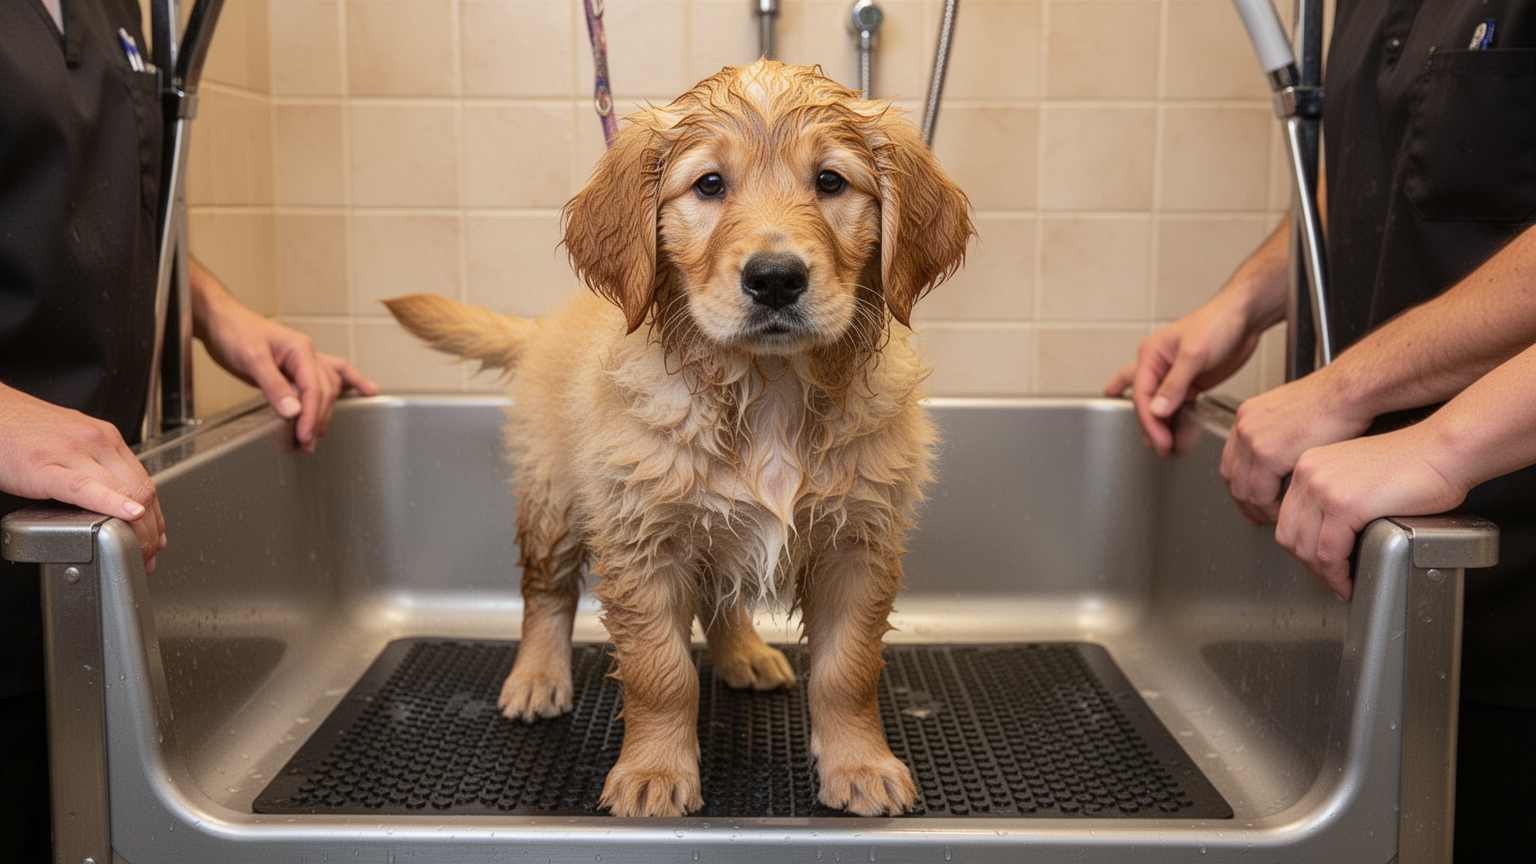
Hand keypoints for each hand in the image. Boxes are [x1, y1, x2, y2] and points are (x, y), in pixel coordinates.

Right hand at [0, 385, 165, 570]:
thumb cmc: (23, 431)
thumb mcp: (73, 444)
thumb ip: (97, 468)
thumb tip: (118, 502)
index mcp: (106, 438)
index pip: (146, 482)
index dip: (156, 517)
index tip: (155, 539)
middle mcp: (97, 441)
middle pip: (141, 491)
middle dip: (150, 530)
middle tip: (148, 555)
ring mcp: (72, 452)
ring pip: (123, 492)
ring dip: (136, 530)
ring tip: (137, 554)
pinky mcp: (45, 466)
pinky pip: (85, 488)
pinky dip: (111, 504)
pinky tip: (127, 516)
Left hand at [190, 261, 376, 451]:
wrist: (220, 321)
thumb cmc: (234, 331)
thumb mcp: (252, 358)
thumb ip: (274, 386)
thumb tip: (293, 411)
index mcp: (301, 349)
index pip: (315, 388)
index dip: (311, 415)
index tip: (304, 435)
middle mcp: (308, 354)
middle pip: (324, 392)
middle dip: (317, 420)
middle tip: (307, 442)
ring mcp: (305, 360)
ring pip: (329, 388)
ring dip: (326, 413)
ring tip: (318, 436)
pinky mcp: (297, 368)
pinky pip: (328, 377)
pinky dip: (348, 384)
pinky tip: (365, 391)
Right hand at [1105, 295, 1262, 456]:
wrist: (1245, 317)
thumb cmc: (1218, 322)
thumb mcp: (1193, 354)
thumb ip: (1174, 384)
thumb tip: (1157, 410)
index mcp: (1150, 354)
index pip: (1141, 395)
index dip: (1149, 421)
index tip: (1159, 440)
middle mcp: (1158, 365)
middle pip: (1144, 402)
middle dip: (1150, 427)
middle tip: (1159, 448)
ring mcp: (1174, 375)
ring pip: (1158, 405)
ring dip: (1160, 425)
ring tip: (1164, 446)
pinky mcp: (1191, 382)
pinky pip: (1177, 405)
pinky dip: (1176, 419)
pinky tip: (1176, 431)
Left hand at [1220, 370, 1373, 525]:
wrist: (1348, 391)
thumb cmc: (1332, 402)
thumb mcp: (1292, 415)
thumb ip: (1278, 435)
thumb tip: (1278, 458)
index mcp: (1248, 416)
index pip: (1232, 460)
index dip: (1240, 484)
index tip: (1249, 500)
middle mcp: (1244, 426)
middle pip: (1232, 476)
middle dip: (1244, 501)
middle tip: (1257, 516)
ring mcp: (1252, 439)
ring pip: (1243, 488)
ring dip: (1257, 508)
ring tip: (1275, 518)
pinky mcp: (1267, 453)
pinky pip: (1259, 492)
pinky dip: (1269, 507)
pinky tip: (1284, 512)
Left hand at [1276, 430, 1466, 600]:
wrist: (1443, 450)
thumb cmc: (1415, 463)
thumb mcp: (1357, 474)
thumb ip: (1336, 495)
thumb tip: (1327, 531)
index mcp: (1309, 464)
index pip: (1287, 518)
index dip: (1302, 549)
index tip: (1319, 563)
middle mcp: (1309, 472)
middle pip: (1290, 536)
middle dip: (1310, 565)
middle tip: (1333, 579)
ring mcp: (1323, 487)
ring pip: (1307, 549)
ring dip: (1324, 575)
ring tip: (1343, 584)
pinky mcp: (1344, 504)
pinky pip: (1330, 553)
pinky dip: (1338, 575)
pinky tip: (1350, 582)